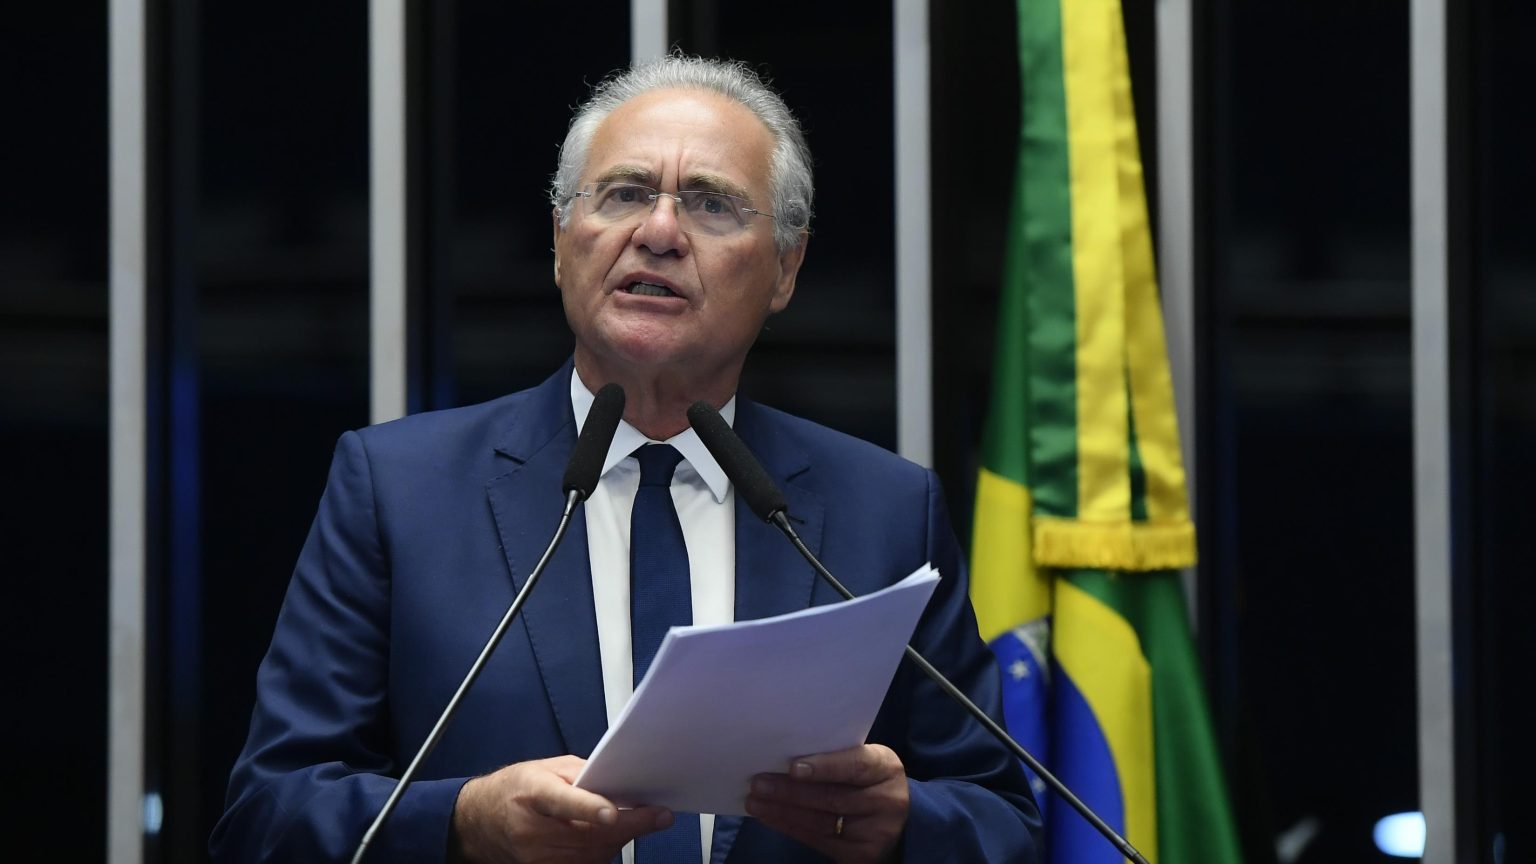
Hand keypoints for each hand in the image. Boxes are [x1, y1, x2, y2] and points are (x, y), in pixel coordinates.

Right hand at [450, 755, 672, 862]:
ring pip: (592, 853)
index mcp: (533, 793)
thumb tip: (618, 782)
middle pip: (588, 833)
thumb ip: (582, 774)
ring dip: (620, 838)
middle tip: (659, 815)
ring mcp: (537, 856)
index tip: (613, 812)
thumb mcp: (546, 768)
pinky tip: (612, 837)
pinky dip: (604, 851)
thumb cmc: (516, 788)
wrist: (481, 820)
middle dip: (630, 825)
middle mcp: (532, 829)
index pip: (563, 802)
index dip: (589, 808)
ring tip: (639, 821)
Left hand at [744, 744, 909, 862]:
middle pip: (833, 798)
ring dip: (783, 811)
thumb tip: (785, 755)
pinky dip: (790, 827)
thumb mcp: (864, 761)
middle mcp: (887, 801)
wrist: (897, 820)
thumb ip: (836, 758)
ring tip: (755, 801)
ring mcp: (876, 833)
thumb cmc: (868, 780)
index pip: (855, 765)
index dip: (824, 767)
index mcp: (886, 768)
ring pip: (822, 822)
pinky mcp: (860, 855)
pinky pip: (819, 841)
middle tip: (758, 783)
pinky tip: (770, 817)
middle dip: (791, 791)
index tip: (793, 767)